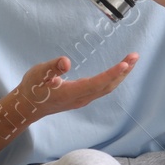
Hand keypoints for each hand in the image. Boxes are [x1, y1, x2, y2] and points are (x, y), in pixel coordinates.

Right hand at [12, 53, 138, 119]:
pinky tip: (118, 71)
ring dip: (121, 75)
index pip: (96, 83)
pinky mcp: (82, 98)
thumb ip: (52, 67)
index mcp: (71, 93)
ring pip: (107, 88)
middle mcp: (81, 98)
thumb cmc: (32, 89)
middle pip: (107, 86)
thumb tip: (66, 62)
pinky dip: (113, 79)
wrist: (28, 107)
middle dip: (123, 72)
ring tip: (132, 61)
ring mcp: (83, 99)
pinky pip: (103, 89)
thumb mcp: (38, 74)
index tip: (126, 63)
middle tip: (135, 56)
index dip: (112, 74)